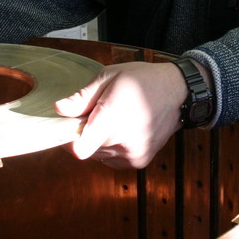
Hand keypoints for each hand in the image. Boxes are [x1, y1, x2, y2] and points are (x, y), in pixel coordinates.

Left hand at [54, 61, 189, 169]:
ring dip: (97, 141)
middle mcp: (123, 142)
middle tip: (94, 114)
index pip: (79, 148)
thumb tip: (60, 109)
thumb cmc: (143, 80)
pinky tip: (122, 129)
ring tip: (113, 119)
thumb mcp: (109, 77)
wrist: (178, 92)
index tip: (70, 126)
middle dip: (83, 134)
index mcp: (112, 118)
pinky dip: (111, 147)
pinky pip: (112, 159)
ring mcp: (132, 155)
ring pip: (98, 155)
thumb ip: (82, 97)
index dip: (67, 139)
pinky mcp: (139, 161)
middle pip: (86, 149)